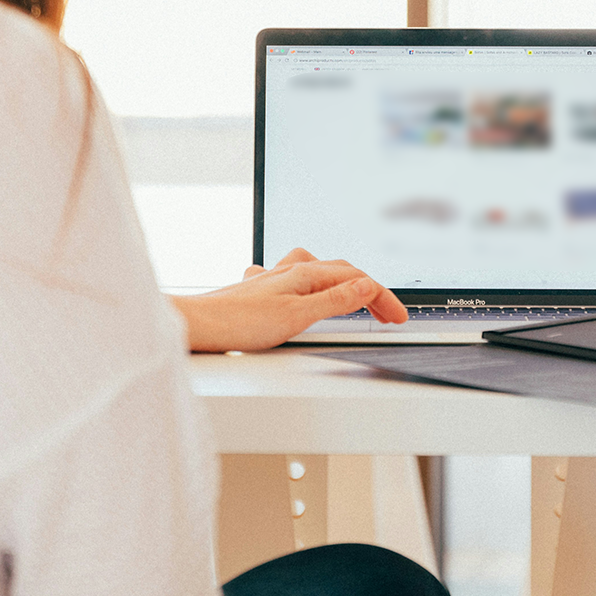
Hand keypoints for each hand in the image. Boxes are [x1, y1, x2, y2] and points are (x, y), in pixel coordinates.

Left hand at [172, 248, 408, 352]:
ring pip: (316, 270)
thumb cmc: (238, 322)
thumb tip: (368, 285)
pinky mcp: (259, 292)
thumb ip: (335, 300)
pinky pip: (293, 279)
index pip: (356, 280)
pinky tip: (301, 292)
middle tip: (387, 314)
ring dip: (341, 281)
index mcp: (304, 273)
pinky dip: (310, 285)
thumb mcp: (297, 316)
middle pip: (340, 272)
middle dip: (368, 290)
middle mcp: (289, 271)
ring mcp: (273, 280)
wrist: (197, 325)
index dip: (382, 298)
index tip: (398, 317)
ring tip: (354, 296)